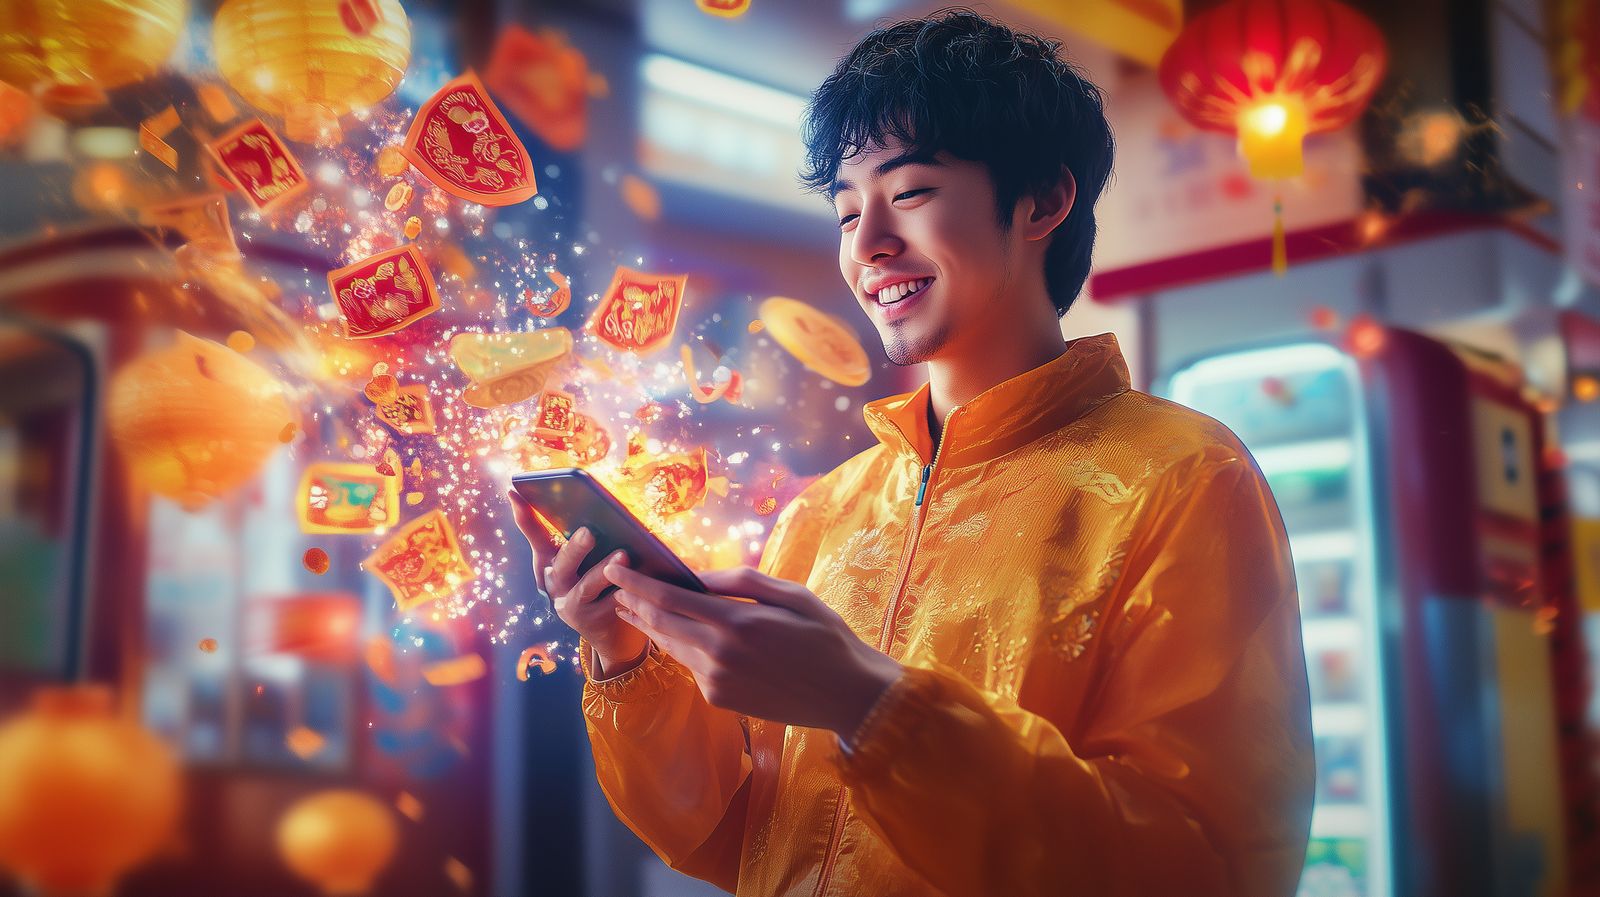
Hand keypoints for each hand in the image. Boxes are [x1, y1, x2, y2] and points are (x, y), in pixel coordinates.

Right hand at [505, 489, 648, 673]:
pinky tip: (642, 580)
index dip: (524, 516)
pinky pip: (611, 604)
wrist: (610, 630)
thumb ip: (589, 539)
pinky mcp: (592, 623)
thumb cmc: (599, 583)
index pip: (535, 535)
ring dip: (604, 571)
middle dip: (575, 548)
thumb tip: (606, 508)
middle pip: (563, 563)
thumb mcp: (588, 560)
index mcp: (550, 562)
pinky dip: (627, 591)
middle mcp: (554, 583)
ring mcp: (571, 605)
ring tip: (623, 555)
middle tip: (589, 532)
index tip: (514, 491)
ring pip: (586, 586)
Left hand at [603, 562, 903, 736]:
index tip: (616, 569)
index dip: (638, 583)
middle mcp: (720, 655)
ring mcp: (717, 681)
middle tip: (616, 586)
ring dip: (651, 625)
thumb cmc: (825, 636)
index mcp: (738, 623)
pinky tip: (679, 635)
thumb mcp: (791, 594)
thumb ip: (741, 582)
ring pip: (671, 647)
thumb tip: (698, 574)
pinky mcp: (720, 699)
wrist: (847, 695)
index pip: (671, 599)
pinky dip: (682, 647)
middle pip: (661, 624)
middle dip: (634, 603)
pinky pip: (692, 667)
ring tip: (633, 607)